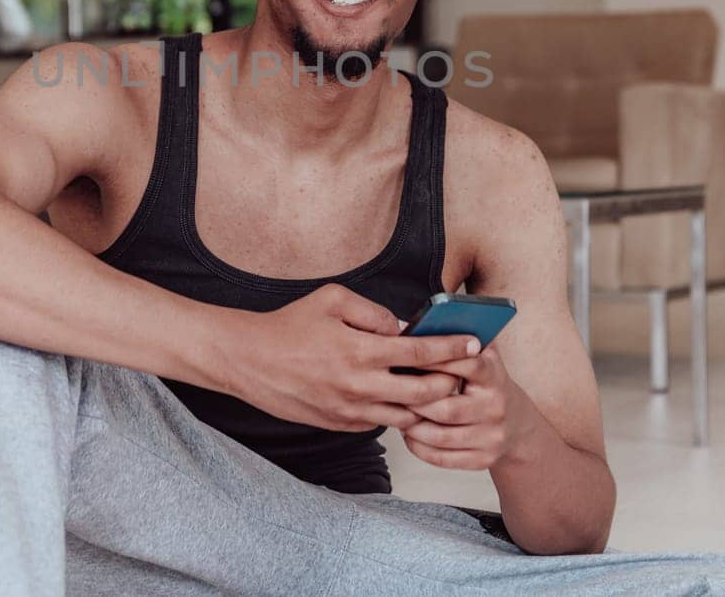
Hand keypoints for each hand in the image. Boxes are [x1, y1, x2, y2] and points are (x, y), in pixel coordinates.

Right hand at [214, 283, 479, 432]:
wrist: (249, 361)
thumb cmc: (290, 325)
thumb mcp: (332, 299)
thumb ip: (373, 312)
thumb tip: (401, 328)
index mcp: (361, 352)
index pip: (421, 354)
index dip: (453, 349)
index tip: (475, 343)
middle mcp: (360, 386)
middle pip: (424, 394)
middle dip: (450, 382)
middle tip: (462, 372)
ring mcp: (350, 411)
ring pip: (406, 416)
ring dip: (426, 404)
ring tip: (437, 388)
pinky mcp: (340, 425)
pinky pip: (380, 423)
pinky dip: (397, 413)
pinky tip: (402, 398)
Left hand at [397, 346, 535, 469]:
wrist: (517, 424)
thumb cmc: (487, 384)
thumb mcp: (484, 356)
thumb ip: (459, 339)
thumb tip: (416, 325)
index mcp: (494, 375)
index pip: (465, 364)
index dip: (434, 360)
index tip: (407, 357)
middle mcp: (495, 407)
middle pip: (447, 408)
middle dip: (415, 401)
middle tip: (393, 393)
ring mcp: (491, 436)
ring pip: (441, 436)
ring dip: (413, 426)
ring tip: (398, 414)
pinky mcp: (483, 459)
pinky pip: (443, 458)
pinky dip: (420, 447)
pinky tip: (410, 435)